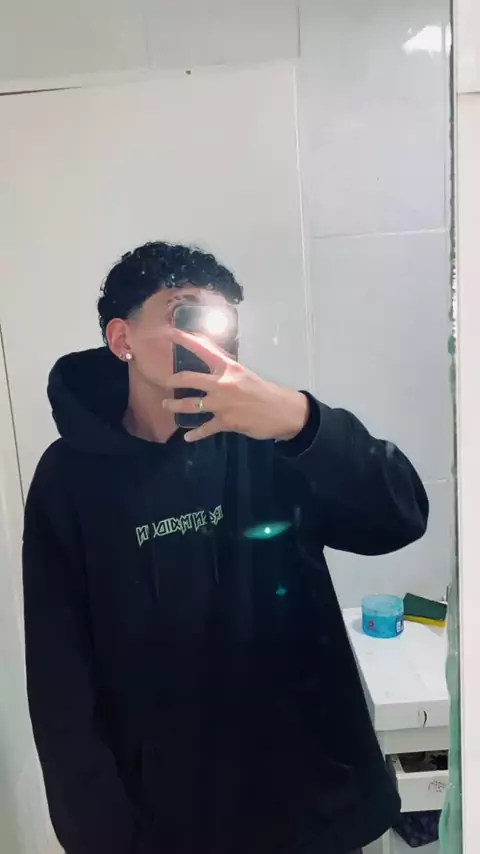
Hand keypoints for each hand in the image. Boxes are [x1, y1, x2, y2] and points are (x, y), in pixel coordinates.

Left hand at [163, 329, 309, 442]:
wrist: (282, 411)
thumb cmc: (265, 391)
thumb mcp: (244, 374)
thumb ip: (226, 371)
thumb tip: (211, 367)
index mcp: (228, 368)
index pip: (203, 349)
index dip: (185, 340)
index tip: (170, 333)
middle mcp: (222, 383)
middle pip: (188, 378)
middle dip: (172, 380)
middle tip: (164, 381)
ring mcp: (221, 404)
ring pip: (190, 404)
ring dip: (175, 405)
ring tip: (167, 405)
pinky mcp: (225, 422)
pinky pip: (204, 429)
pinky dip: (195, 434)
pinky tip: (188, 436)